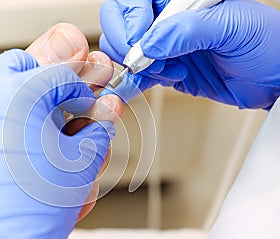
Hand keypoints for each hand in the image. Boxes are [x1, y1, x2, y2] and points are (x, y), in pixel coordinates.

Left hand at [0, 47, 114, 238]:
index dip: (80, 92)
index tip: (86, 106)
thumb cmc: (36, 209)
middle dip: (40, 79)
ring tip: (12, 103)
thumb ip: (98, 127)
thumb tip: (108, 108)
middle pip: (18, 63)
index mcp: (26, 90)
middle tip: (54, 103)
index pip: (63, 78)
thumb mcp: (81, 163)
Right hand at [99, 0, 279, 108]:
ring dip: (137, 66)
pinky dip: (134, 83)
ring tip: (168, 71)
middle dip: (127, 43)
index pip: (135, 0)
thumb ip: (188, 30)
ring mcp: (163, 45)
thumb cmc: (264, 43)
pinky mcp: (164, 69)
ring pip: (124, 50)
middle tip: (145, 59)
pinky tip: (145, 85)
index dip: (131, 18)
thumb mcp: (231, 28)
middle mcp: (167, 19)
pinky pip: (137, 75)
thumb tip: (150, 43)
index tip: (140, 39)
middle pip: (120, 22)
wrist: (272, 80)